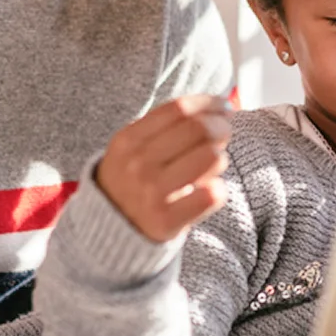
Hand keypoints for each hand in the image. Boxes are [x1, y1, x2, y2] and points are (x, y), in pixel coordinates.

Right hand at [93, 94, 233, 242]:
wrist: (110, 231)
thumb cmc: (134, 182)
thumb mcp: (134, 148)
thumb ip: (168, 126)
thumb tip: (218, 105)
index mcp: (128, 140)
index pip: (179, 109)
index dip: (208, 103)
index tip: (223, 106)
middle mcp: (137, 164)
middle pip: (199, 129)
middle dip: (222, 127)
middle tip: (225, 134)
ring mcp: (151, 192)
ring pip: (211, 157)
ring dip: (220, 158)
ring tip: (211, 166)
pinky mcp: (166, 220)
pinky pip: (212, 194)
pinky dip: (219, 190)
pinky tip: (208, 191)